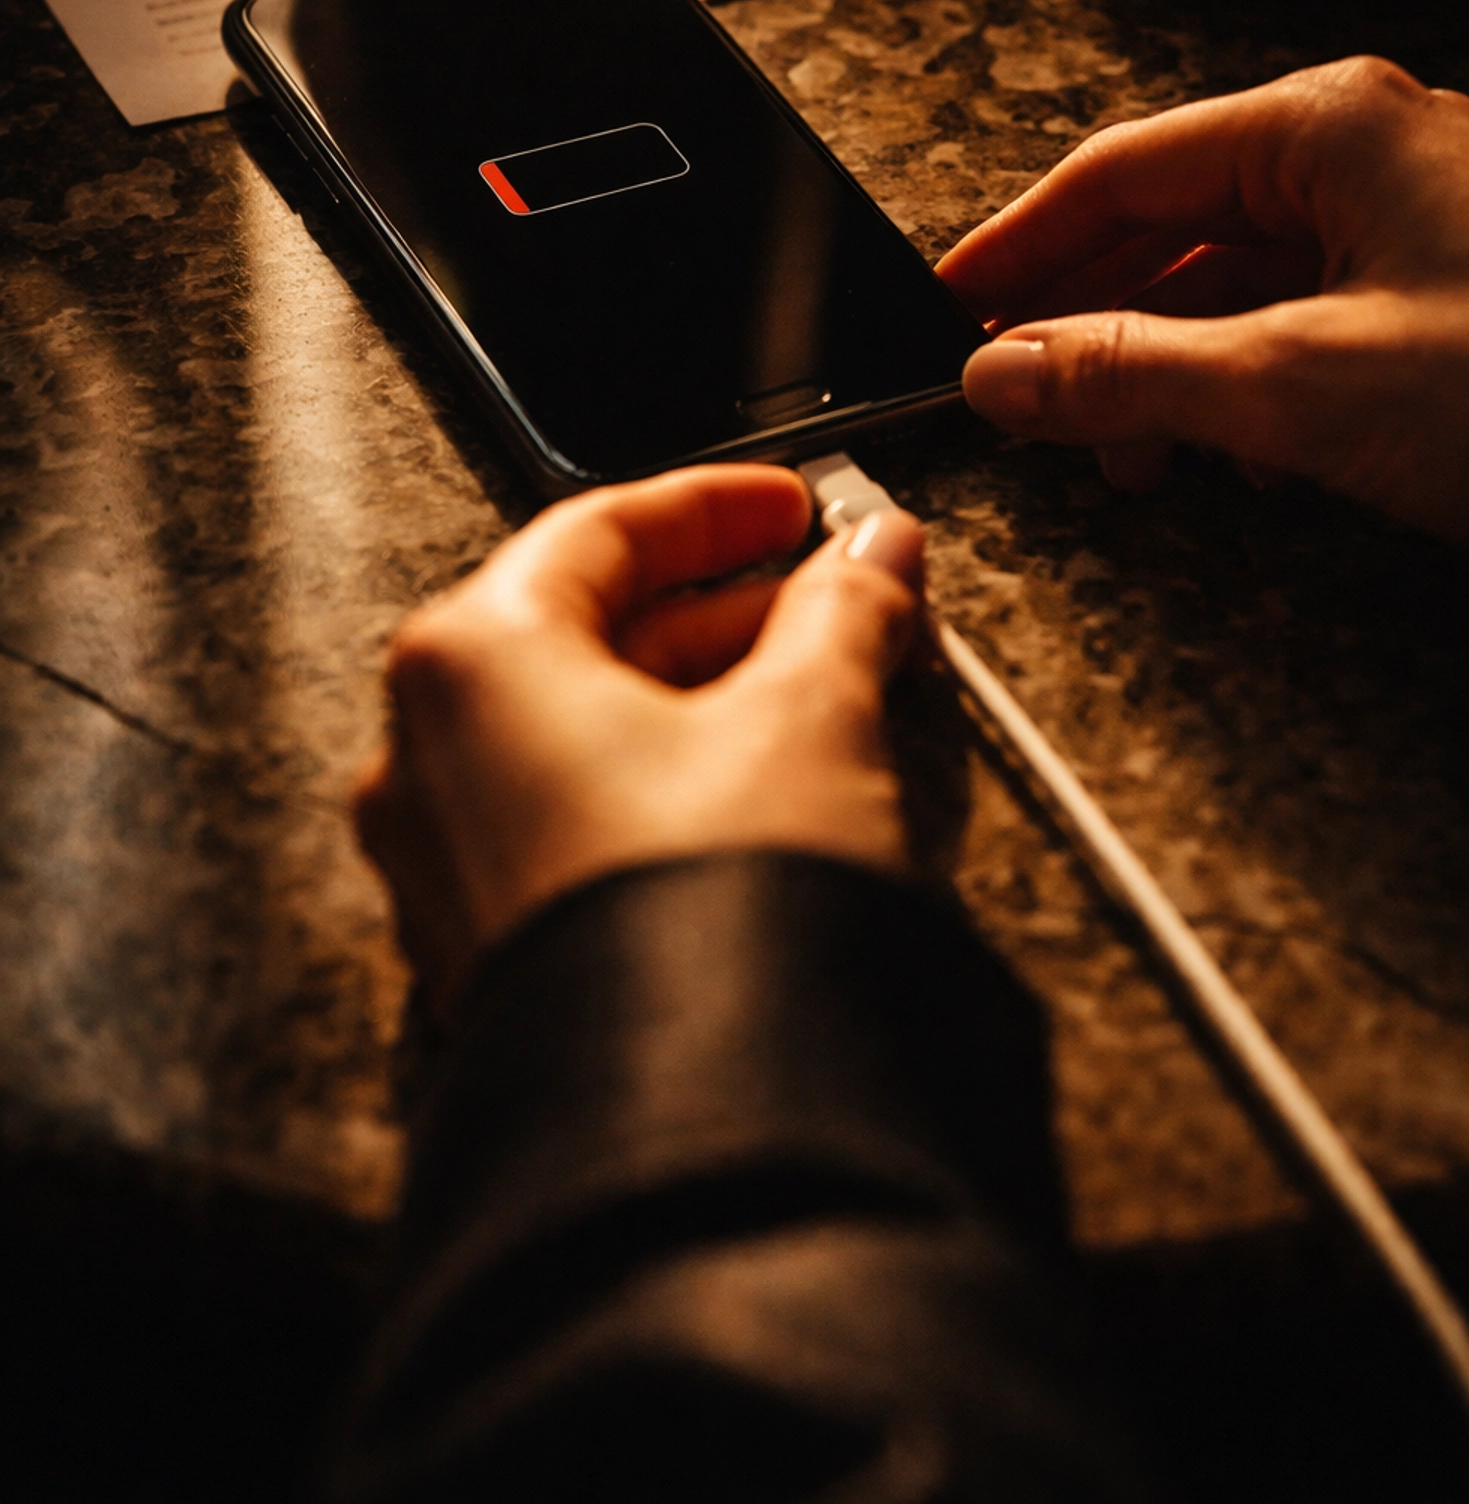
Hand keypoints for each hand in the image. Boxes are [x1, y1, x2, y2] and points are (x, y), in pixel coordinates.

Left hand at [355, 465, 923, 1007]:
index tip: (797, 503)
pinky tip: (763, 786)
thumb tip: (878, 552)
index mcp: (471, 664)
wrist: (693, 1129)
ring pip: (583, 729)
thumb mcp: (809, 720)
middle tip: (831, 595)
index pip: (601, 530)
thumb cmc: (710, 915)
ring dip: (706, 693)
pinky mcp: (490, 946)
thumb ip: (844, 612)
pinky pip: (576, 816)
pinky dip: (666, 776)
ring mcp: (447, 862)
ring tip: (823, 688)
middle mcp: (427, 756)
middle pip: (587, 630)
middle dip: (725, 608)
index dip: (717, 507)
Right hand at [936, 55, 1468, 548]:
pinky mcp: (1445, 298)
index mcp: (1329, 128)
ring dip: (1163, 366)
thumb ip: (1131, 374)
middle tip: (1018, 398)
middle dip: (1088, 320)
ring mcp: (1412, 226)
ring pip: (1234, 282)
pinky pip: (1301, 323)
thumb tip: (1007, 371)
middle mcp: (1367, 156)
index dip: (1017, 250)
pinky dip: (1242, 386)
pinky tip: (1223, 451)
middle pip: (1171, 225)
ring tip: (1120, 452)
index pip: (1118, 173)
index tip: (950, 310)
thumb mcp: (1306, 385)